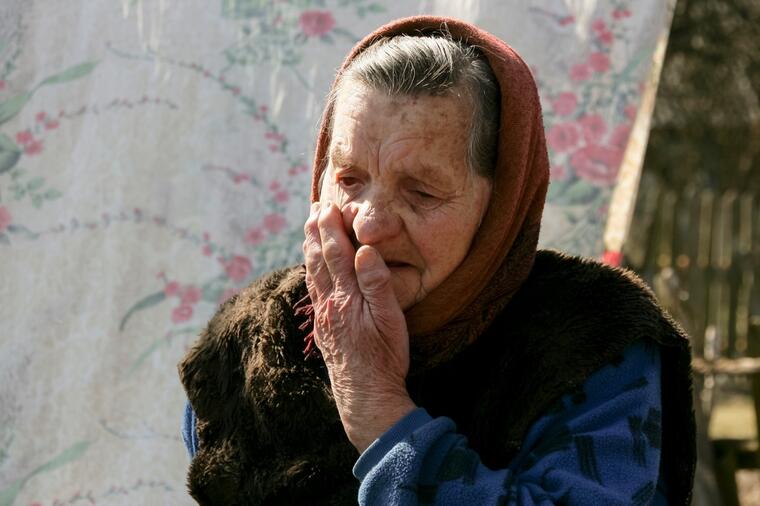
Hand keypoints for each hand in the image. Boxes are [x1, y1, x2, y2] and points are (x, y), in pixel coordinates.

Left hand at [303, 201, 416, 452]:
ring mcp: (324, 318)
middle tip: (313, 210)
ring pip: (313, 276)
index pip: (336, 254)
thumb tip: (364, 249)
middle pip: (318, 261)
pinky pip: (314, 292)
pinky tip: (312, 271)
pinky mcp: (324, 330)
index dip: (331, 229)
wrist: (366, 396)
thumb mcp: (389, 319)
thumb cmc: (384, 357)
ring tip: (309, 232)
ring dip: (310, 250)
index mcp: (346, 297)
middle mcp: (329, 304)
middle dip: (316, 233)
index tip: (328, 207)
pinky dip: (311, 273)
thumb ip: (376, 282)